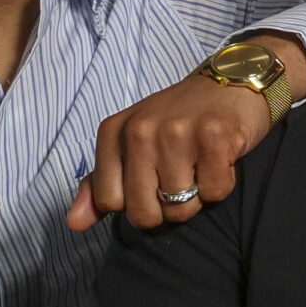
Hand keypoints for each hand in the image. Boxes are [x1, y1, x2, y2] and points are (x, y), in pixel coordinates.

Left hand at [68, 31, 305, 231]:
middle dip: (167, 209)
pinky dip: (222, 184)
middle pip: (145, 213)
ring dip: (197, 198)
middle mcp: (140, 131)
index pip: (111, 202)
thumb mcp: (131, 143)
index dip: (137, 203)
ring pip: (181, 208)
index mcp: (113, 132)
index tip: (153, 181)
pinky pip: (215, 193)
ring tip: (201, 167)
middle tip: (182, 179)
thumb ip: (100, 184)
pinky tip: (220, 160)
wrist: (231, 82)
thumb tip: (73, 224)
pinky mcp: (214, 137)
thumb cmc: (180, 119)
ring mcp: (177, 133)